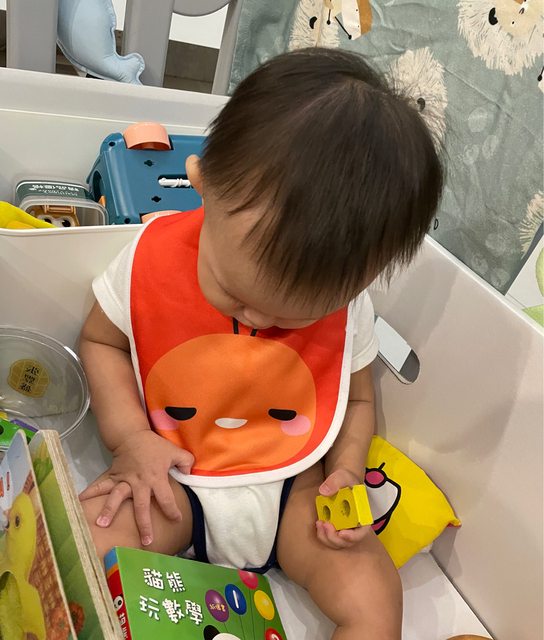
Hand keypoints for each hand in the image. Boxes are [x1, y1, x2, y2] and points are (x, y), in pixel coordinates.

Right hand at [79, 430, 193, 545]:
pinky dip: (90, 493)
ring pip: (117, 497)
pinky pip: (100, 486)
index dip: (172, 511)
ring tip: (101, 524)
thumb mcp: (175, 452)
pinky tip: (79, 502)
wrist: (133, 435)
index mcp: (156, 478)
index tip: (177, 520)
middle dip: (144, 524)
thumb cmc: (155, 447)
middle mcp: (140, 482)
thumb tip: (189, 475)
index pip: (166, 498)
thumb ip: (185, 463)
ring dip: (109, 510)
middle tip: (146, 541)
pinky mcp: (113, 477)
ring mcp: (124, 480)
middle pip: (141, 506)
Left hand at [316, 468, 371, 549]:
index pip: (362, 531)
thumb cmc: (345, 480)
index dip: (353, 536)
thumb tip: (324, 491)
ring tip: (320, 524)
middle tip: (326, 525)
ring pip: (337, 543)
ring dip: (327, 538)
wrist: (340, 482)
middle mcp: (354, 525)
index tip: (342, 533)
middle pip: (347, 541)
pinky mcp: (334, 528)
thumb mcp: (342, 476)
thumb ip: (335, 482)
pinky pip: (328, 537)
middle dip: (335, 538)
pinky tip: (318, 523)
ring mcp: (343, 528)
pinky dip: (322, 534)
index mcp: (362, 514)